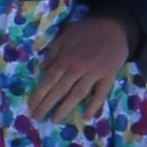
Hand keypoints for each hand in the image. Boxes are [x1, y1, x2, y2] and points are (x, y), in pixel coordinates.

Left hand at [26, 9, 131, 123]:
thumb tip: (42, 70)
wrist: (114, 26)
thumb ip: (53, 52)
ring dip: (65, 109)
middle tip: (37, 117)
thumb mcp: (65, 35)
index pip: (49, 80)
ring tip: (54, 120)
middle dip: (47, 105)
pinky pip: (101, 93)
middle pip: (60, 90)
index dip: (39, 94)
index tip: (31, 106)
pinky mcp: (109, 76)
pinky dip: (94, 105)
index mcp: (66, 57)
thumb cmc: (87, 30)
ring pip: (77, 94)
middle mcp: (78, 67)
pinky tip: (86, 116)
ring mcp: (94, 72)